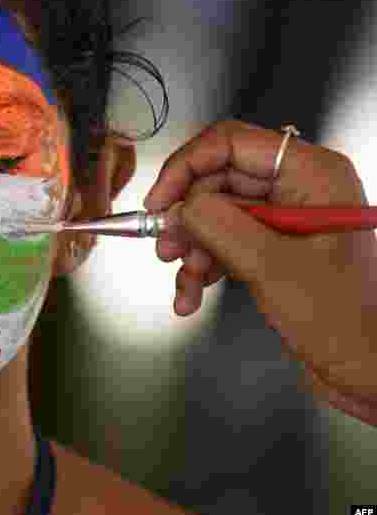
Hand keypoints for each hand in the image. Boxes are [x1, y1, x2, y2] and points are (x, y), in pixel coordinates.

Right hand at [145, 120, 376, 425]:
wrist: (369, 372)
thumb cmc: (346, 322)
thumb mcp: (272, 267)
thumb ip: (220, 226)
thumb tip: (180, 204)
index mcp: (313, 174)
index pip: (232, 143)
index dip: (186, 167)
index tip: (159, 201)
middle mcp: (300, 188)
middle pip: (219, 180)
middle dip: (187, 217)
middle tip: (164, 246)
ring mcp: (288, 219)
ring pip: (216, 215)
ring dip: (192, 248)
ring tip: (183, 279)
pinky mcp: (277, 248)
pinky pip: (225, 242)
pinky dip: (204, 267)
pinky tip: (192, 295)